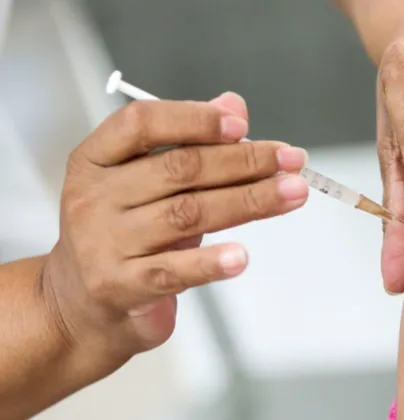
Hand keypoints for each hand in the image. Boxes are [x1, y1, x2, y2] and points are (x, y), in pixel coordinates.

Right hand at [41, 93, 309, 363]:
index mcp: (96, 158)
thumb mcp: (148, 182)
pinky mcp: (120, 286)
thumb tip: (233, 105)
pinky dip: (211, 262)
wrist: (84, 304)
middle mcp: (94, 196)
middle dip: (245, 161)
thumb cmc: (128, 232)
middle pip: (180, 169)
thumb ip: (189, 143)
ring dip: (249, 201)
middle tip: (293, 161)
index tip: (243, 125)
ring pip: (188, 214)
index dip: (194, 118)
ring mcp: (104, 243)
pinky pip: (174, 270)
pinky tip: (242, 257)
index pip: (141, 123)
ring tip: (293, 194)